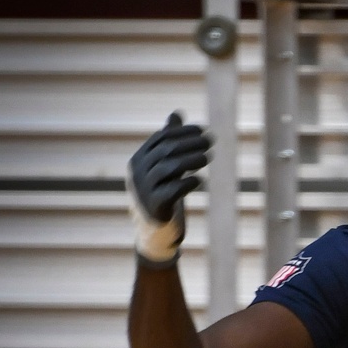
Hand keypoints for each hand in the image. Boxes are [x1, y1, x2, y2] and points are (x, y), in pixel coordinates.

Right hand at [126, 112, 210, 263]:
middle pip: (166, 150)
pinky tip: (200, 180)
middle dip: (190, 143)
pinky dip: (188, 182)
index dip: (183, 132)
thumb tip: (177, 113)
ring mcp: (143, 191)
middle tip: (211, 141)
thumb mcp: (165, 168)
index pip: (161, 138)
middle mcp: (137, 173)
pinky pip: (173, 190)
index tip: (203, 130)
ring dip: (192, 159)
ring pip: (170, 167)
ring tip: (209, 156)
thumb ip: (168, 143)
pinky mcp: (154, 208)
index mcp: (138, 161)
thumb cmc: (162, 196)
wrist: (154, 234)